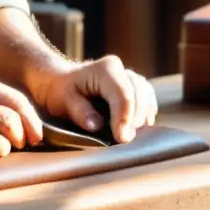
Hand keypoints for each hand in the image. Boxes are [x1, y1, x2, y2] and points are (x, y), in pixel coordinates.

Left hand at [31, 56, 157, 143]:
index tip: (121, 139)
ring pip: (146, 95)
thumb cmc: (62, 92)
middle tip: (124, 141)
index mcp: (104, 69)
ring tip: (129, 134)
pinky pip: (147, 98)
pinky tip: (137, 127)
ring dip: (142, 117)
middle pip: (139, 95)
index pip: (122, 95)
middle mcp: (120, 69)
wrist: (62, 82)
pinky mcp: (135, 86)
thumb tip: (97, 125)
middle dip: (134, 120)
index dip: (124, 118)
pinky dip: (146, 113)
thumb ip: (80, 112)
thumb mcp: (62, 101)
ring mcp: (129, 76)